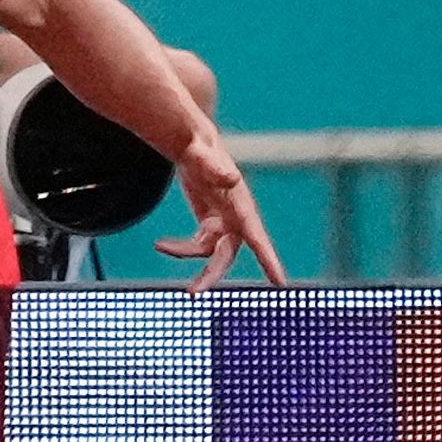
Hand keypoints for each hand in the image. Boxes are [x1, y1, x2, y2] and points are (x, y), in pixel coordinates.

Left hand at [156, 126, 285, 288]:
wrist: (194, 148)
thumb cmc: (201, 151)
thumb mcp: (202, 158)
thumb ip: (214, 168)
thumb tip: (231, 177)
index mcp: (241, 207)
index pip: (257, 238)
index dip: (268, 260)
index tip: (280, 283)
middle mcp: (237, 219)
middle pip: (226, 256)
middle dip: (211, 275)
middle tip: (192, 293)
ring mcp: (224, 224)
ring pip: (208, 254)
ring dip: (185, 253)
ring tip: (160, 245)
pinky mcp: (210, 225)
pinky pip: (197, 246)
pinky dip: (180, 248)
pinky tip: (161, 244)